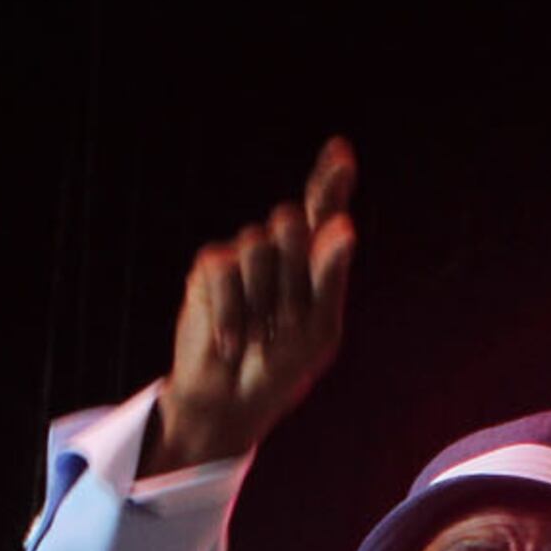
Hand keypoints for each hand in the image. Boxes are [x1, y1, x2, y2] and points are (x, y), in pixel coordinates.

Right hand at [148, 136, 358, 474]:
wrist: (230, 400)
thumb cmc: (281, 369)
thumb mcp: (319, 331)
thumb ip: (330, 278)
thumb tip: (342, 226)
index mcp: (313, 262)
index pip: (323, 210)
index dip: (330, 179)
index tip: (340, 151)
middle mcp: (278, 250)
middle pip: (291, 223)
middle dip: (292, 274)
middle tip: (284, 321)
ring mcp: (242, 256)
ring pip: (257, 247)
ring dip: (261, 302)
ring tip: (257, 336)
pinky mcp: (208, 270)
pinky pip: (223, 271)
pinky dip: (230, 313)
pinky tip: (231, 341)